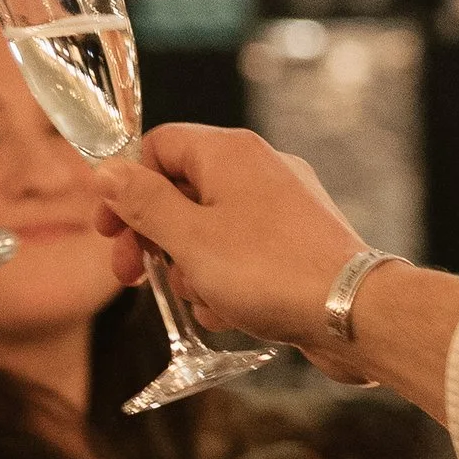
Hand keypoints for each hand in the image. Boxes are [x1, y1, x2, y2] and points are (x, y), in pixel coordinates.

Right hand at [91, 125, 362, 352]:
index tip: (109, 231)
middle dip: (153, 237)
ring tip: (199, 299)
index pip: (158, 146)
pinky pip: (244, 252)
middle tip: (131, 276)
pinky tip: (229, 313)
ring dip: (191, 267)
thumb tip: (105, 170)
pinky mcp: (299, 241)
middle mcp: (259, 167)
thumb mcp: (189, 238)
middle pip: (182, 189)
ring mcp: (283, 204)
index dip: (125, 186)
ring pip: (211, 228)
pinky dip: (227, 280)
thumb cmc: (269, 272)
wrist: (352, 312)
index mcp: (229, 153)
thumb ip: (142, 203)